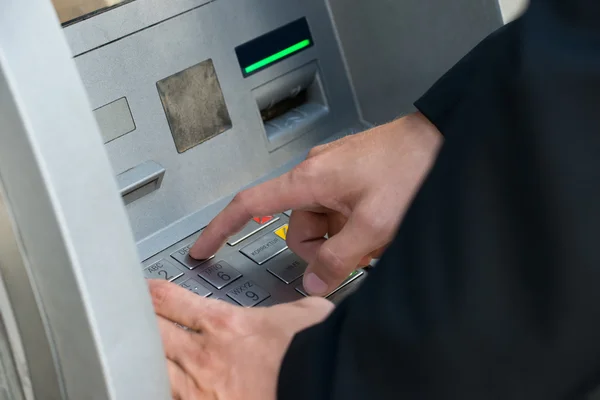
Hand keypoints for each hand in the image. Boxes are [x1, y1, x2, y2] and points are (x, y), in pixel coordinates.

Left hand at [148, 279, 333, 399]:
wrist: (318, 382)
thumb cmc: (312, 353)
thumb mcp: (306, 315)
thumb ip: (292, 306)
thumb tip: (302, 305)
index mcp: (223, 324)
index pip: (167, 299)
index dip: (146, 291)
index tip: (139, 290)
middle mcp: (202, 355)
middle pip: (148, 331)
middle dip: (134, 320)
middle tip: (124, 315)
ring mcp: (197, 388)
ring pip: (148, 366)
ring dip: (139, 356)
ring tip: (130, 351)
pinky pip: (165, 396)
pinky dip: (158, 387)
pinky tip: (150, 383)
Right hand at [190, 112, 441, 294]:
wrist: (441, 139)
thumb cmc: (411, 168)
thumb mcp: (374, 225)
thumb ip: (338, 259)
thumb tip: (312, 283)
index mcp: (309, 180)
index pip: (250, 205)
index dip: (221, 228)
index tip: (204, 248)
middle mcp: (314, 173)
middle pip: (296, 228)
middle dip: (323, 251)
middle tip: (359, 252)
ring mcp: (332, 174)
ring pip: (321, 225)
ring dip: (344, 239)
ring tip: (379, 235)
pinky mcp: (350, 177)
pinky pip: (338, 212)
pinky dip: (354, 227)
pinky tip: (381, 225)